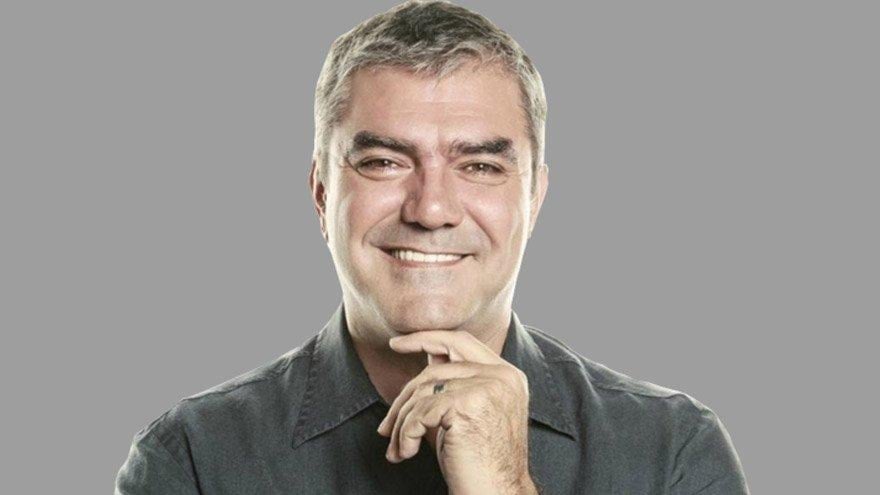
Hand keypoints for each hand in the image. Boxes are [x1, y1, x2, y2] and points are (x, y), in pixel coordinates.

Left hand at [376, 330, 536, 494]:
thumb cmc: (480, 463)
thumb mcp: (470, 414)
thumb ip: (455, 385)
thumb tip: (424, 359)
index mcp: (507, 375)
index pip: (461, 341)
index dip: (426, 338)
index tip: (397, 343)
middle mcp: (502, 376)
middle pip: (435, 367)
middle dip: (404, 396)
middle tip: (385, 425)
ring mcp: (488, 387)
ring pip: (424, 391)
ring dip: (401, 423)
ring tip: (397, 448)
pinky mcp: (469, 404)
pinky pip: (420, 412)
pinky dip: (405, 434)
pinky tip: (406, 453)